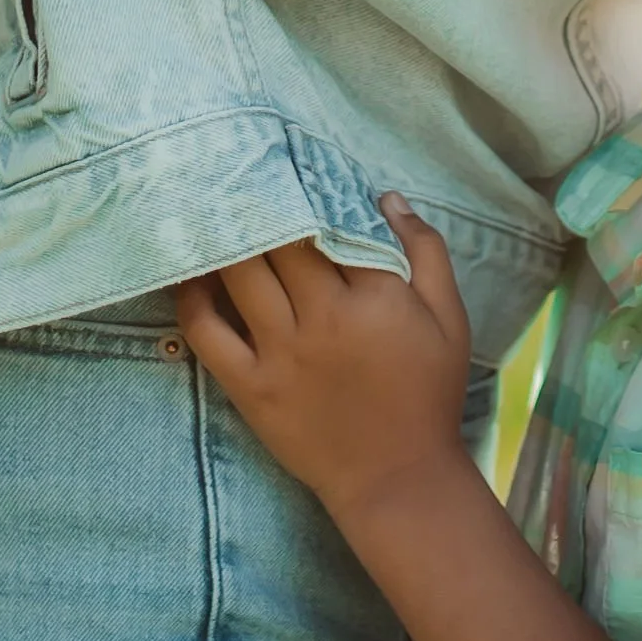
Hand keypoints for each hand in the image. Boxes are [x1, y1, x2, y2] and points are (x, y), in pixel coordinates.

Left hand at [176, 200, 473, 530]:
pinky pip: (207, 333)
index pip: (331, 221)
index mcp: (376, 297)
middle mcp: (323, 319)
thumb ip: (424, 251)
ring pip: (239, 275)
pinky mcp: (251, 387)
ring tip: (208, 208)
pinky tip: (192, 274)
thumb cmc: (428, 396)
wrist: (398, 480)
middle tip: (235, 169)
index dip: (305, 186)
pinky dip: (193, 299)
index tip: (285, 160)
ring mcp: (282, 354)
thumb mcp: (449, 319)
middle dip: (258, 201)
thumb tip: (386, 198)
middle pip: (278, 241)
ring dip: (223, 238)